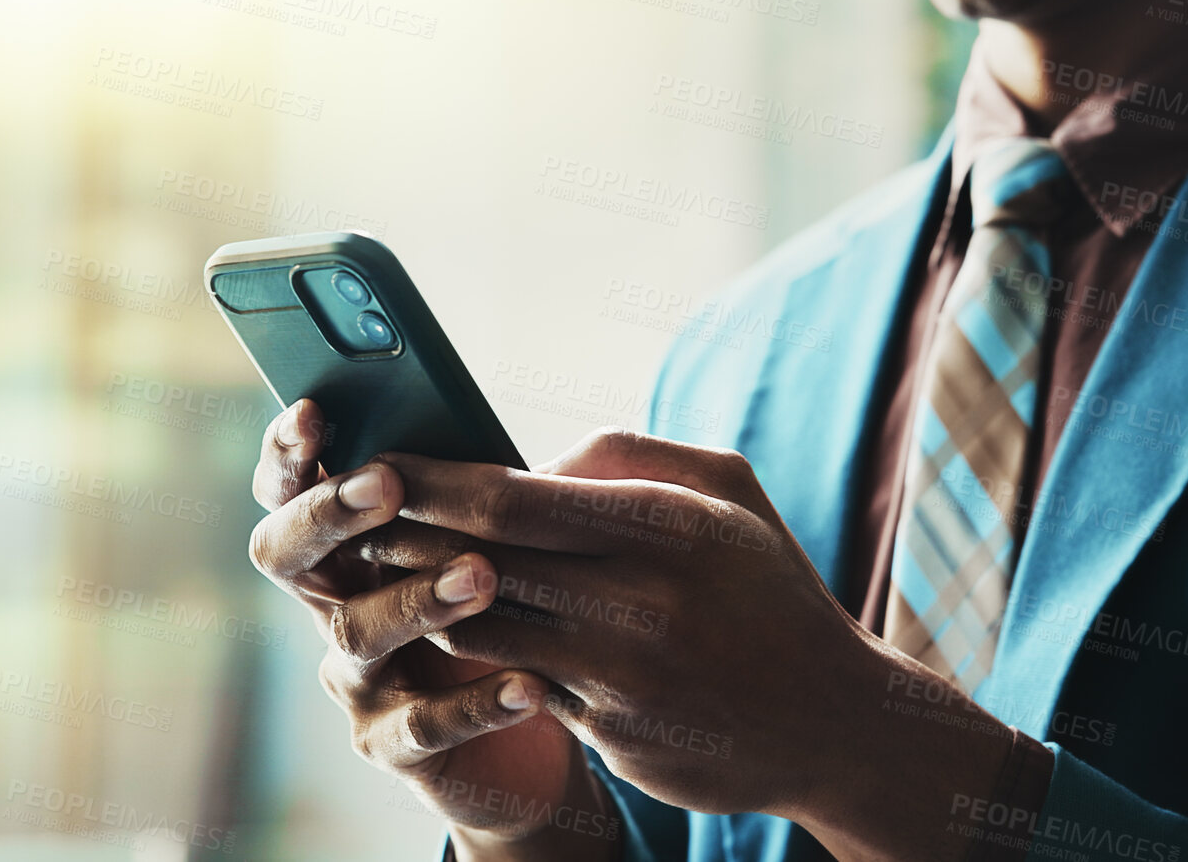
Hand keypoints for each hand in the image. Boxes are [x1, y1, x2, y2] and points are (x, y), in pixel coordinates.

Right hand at [248, 401, 619, 860]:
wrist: (535, 734)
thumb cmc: (512, 610)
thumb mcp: (492, 541)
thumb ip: (472, 496)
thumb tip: (492, 436)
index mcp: (349, 547)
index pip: (289, 490)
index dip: (288, 452)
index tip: (312, 408)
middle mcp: (332, 608)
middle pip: (287, 555)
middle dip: (330, 514)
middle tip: (388, 485)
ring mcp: (355, 681)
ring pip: (357, 634)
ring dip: (417, 599)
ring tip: (483, 574)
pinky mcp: (391, 748)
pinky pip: (422, 725)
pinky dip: (477, 703)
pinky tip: (530, 684)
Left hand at [359, 427, 1027, 858]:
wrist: (831, 722)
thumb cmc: (766, 588)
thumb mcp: (727, 491)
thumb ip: (628, 455)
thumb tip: (529, 460)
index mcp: (670, 524)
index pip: (514, 498)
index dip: (434, 480)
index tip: (382, 460)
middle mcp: (643, 601)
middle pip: (483, 561)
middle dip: (407, 533)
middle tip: (355, 509)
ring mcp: (624, 676)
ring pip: (487, 628)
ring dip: (427, 598)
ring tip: (386, 567)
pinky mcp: (612, 733)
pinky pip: (523, 684)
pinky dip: (480, 656)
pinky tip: (450, 632)